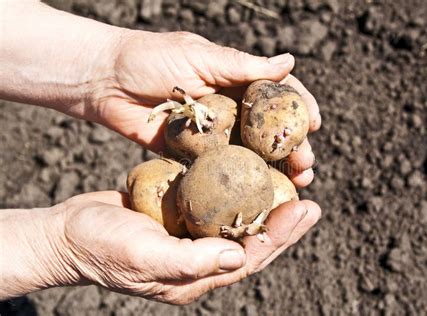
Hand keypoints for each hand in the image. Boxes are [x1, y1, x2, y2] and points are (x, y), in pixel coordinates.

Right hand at [18, 191, 319, 303]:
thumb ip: (190, 262)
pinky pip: (213, 204)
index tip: (307, 209)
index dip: (280, 235)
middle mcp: (199, 259)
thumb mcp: (143, 258)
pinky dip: (232, 190)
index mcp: (196, 275)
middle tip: (309, 198)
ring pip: (235, 221)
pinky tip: (245, 172)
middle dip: (281, 221)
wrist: (68, 232)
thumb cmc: (101, 247)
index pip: (250, 258)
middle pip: (250, 240)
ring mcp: (189, 236)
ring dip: (260, 203)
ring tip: (286, 182)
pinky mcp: (178, 215)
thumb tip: (239, 256)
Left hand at [91, 31, 320, 186]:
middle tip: (307, 166)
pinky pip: (221, 169)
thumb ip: (241, 66)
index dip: (300, 107)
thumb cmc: (148, 59)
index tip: (317, 124)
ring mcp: (212, 133)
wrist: (104, 82)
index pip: (277, 93)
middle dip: (292, 146)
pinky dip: (239, 182)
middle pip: (269, 130)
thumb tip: (289, 61)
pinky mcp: (193, 154)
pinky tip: (257, 195)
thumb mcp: (197, 57)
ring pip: (250, 153)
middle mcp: (229, 107)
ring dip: (273, 169)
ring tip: (295, 184)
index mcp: (234, 79)